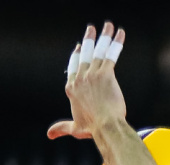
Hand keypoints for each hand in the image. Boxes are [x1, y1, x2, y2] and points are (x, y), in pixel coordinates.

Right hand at [47, 23, 126, 141]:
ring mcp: (92, 75)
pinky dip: (116, 43)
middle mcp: (80, 78)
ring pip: (98, 51)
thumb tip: (49, 134)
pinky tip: (121, 34)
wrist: (106, 127)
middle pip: (85, 55)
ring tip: (108, 25)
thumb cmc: (93, 129)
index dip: (77, 56)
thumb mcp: (75, 128)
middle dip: (89, 39)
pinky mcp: (106, 75)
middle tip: (91, 29)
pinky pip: (111, 55)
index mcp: (72, 88)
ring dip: (103, 36)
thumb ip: (62, 128)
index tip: (80, 47)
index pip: (73, 67)